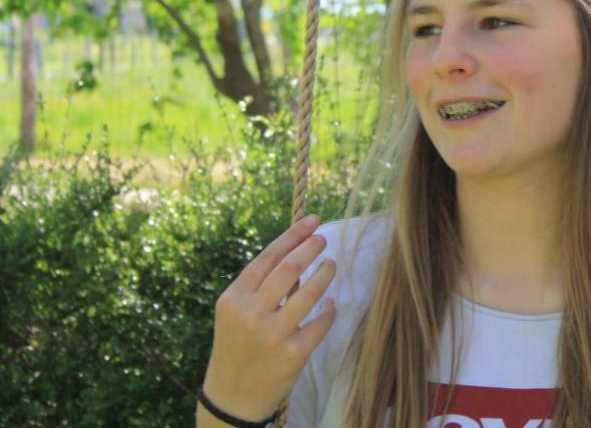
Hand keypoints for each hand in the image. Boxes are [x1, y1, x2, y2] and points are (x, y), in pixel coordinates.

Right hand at [199, 215, 338, 421]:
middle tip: (324, 240)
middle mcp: (250, 314)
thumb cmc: (237, 345)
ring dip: (325, 273)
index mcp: (233, 299)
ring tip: (331, 265)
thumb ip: (258, 285)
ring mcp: (272, 335)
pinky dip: (329, 310)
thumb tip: (296, 249)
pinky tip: (331, 304)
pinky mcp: (293, 354)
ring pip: (310, 292)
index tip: (313, 221)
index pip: (268, 257)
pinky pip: (320, 323)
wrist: (232, 396)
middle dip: (311, 248)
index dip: (293, 235)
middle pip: (289, 269)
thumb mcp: (234, 312)